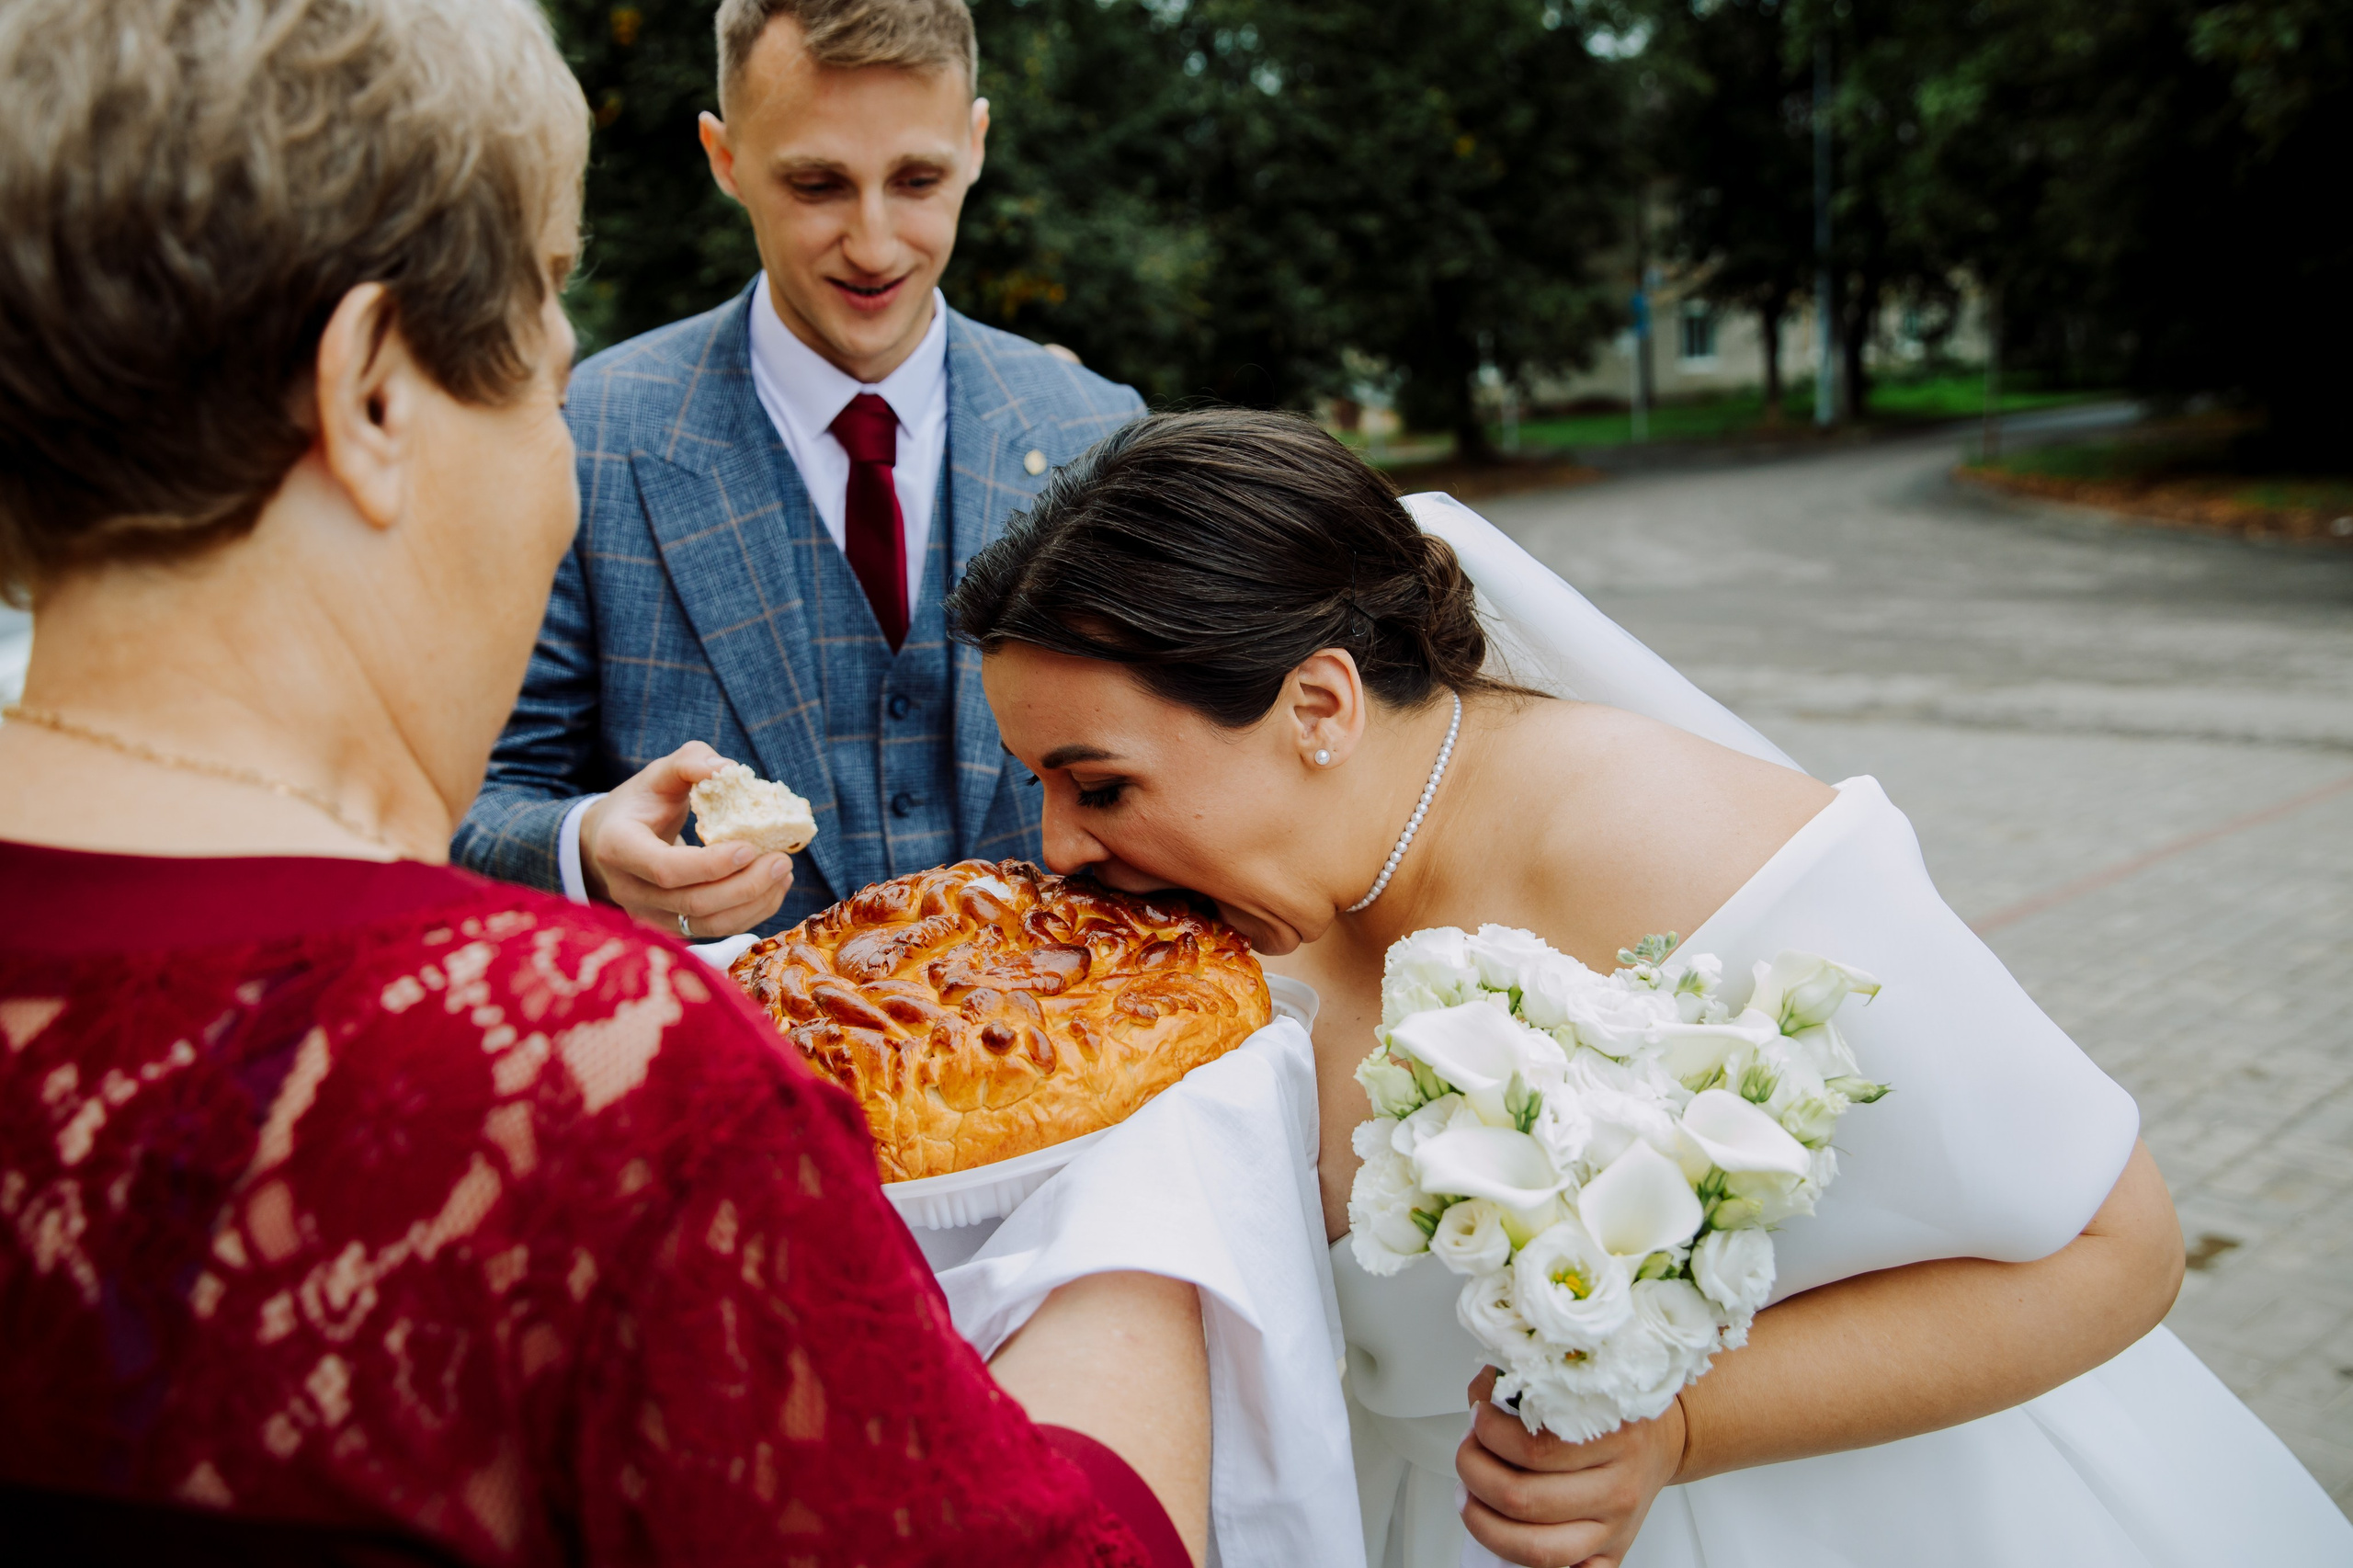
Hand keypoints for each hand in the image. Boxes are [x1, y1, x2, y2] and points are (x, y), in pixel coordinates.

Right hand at [579, 741, 793, 937]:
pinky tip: (772, 889)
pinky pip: (714, 930)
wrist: (608, 841)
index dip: (710, 865)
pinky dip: (750, 913)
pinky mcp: (669, 928)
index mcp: (619, 847)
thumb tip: (728, 769)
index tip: (749, 846)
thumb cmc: (639, 803)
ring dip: (754, 903)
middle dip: (745, 886)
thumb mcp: (658, 774)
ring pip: (707, 924)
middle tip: (781, 860)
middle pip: (693, 902)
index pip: (665, 869)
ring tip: (783, 873)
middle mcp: (628, 890)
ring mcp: (648, 915)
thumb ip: (690, 762)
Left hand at [1456, 1367, 1685, 1567]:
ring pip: (1535, 1547)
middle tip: (1468, 1455)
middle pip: (1524, 1498)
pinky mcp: (1610, 1556)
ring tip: (1471, 1495)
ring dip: (1484, 1521)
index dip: (1490, 1433)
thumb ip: (1527, 1386)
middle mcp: (1617, 1489)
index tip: (1478, 1418)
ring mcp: (1614, 1529)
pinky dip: (1521, 1558)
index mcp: (1613, 1438)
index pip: (1534, 1448)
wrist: (1661, 1444)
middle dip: (1476, 1474)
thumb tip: (1482, 1394)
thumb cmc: (1614, 1416)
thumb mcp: (1579, 1386)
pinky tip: (1504, 1530)